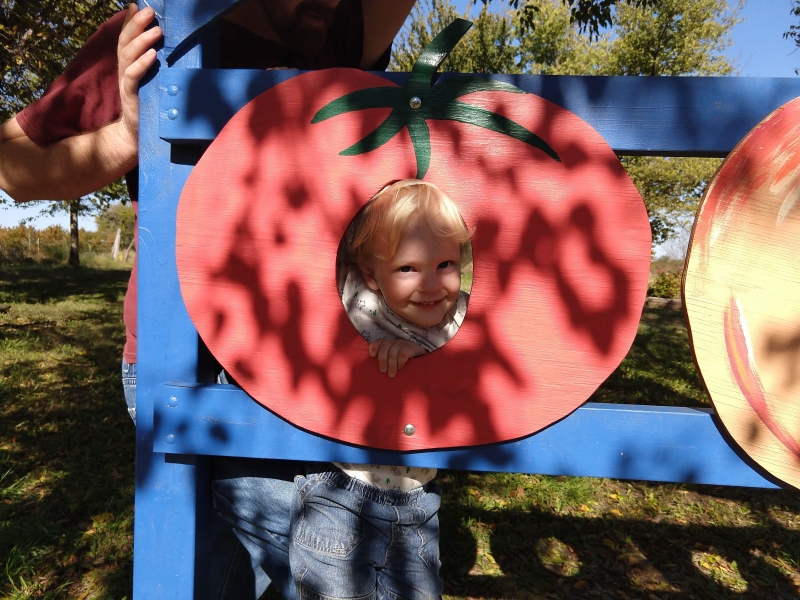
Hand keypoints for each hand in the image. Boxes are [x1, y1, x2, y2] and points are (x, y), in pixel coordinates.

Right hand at [116, 4, 161, 152]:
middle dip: (136, 24)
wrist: (136, 133)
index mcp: (127, 65)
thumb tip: (161, 45)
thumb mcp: (151, 80)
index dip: (130, 21)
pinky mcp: (131, 95)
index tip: (138, 5)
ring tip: (156, 30)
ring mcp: (126, 82)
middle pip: (125, 42)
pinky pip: (133, 76)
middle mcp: (124, 70)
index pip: (126, 38)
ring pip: (128, 56)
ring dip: (142, 41)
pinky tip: (153, 56)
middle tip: (150, 11)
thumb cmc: (147, 104)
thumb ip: (151, 63)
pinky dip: (142, 64)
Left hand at [368, 338, 424, 377]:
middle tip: (383, 371)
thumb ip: (386, 363)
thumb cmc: (405, 364)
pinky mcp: (411, 348)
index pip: (379, 342)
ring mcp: (403, 344)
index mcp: (389, 345)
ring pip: (393, 351)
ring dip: (391, 364)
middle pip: (384, 347)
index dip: (374, 347)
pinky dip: (400, 361)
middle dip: (382, 359)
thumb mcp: (394, 362)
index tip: (372, 356)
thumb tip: (374, 373)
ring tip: (391, 374)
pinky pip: (403, 353)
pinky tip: (401, 367)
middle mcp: (395, 343)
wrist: (423, 359)